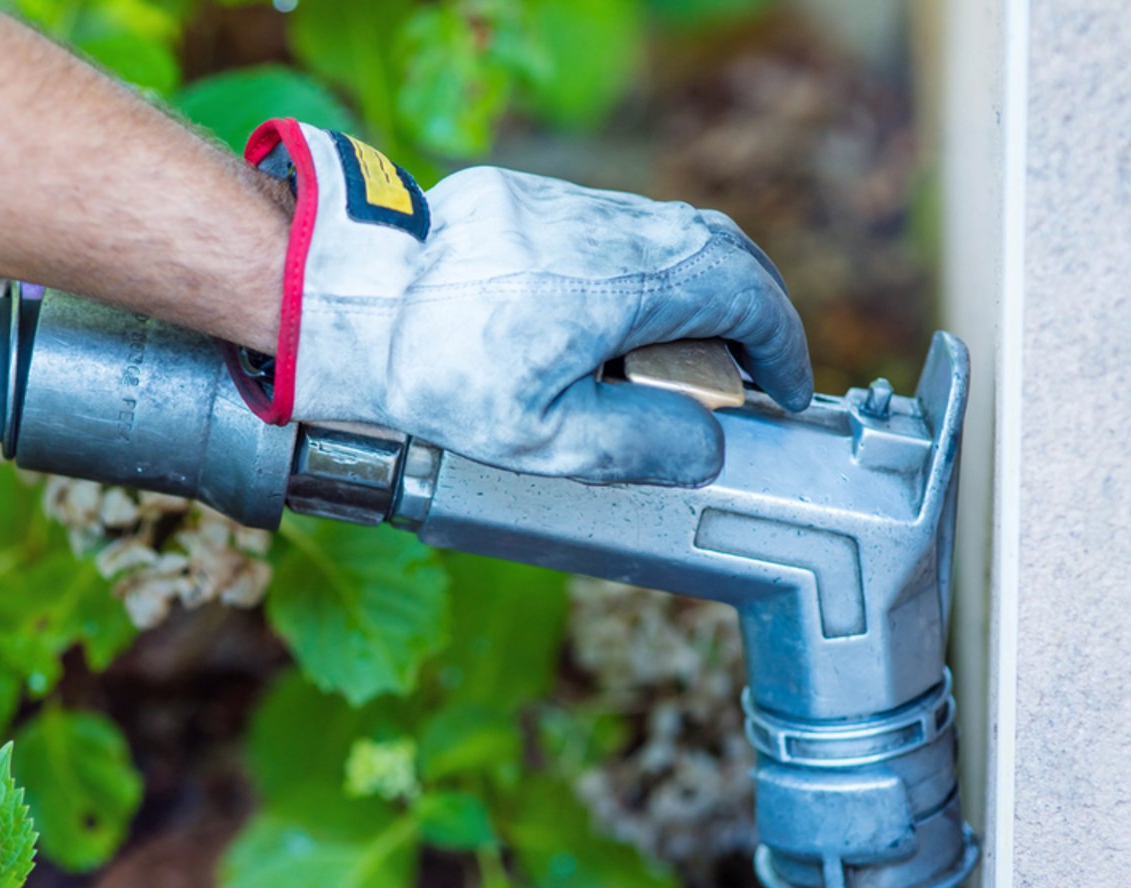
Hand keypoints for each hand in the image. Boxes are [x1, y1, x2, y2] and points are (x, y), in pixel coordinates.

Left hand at [227, 120, 812, 486]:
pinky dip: (635, 269)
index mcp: (622, 282)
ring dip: (691, 288)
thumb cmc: (436, 378)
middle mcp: (603, 227)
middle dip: (748, 311)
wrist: (346, 307)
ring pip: (661, 232)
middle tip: (747, 372)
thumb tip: (708, 445)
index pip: (743, 296)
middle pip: (715, 248)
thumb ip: (640, 444)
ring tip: (680, 356)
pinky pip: (606, 227)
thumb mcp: (545, 440)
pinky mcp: (521, 197)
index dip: (779, 346)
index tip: (784, 389)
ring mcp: (561, 204)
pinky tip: (611, 321)